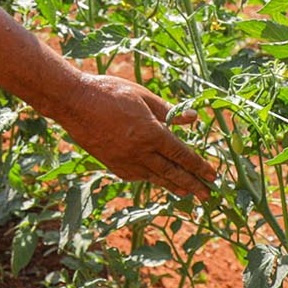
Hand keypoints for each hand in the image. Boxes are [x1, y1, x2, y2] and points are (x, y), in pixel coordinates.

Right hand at [56, 71, 217, 199]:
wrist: (73, 103)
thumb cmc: (109, 92)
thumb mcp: (143, 95)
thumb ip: (169, 111)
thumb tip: (193, 118)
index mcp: (151, 133)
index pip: (182, 155)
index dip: (199, 166)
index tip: (213, 175)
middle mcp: (140, 152)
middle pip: (172, 172)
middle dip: (192, 184)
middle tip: (208, 195)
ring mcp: (124, 161)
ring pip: (155, 178)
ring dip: (174, 186)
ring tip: (188, 194)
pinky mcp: (112, 164)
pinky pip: (136, 176)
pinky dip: (150, 179)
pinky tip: (157, 180)